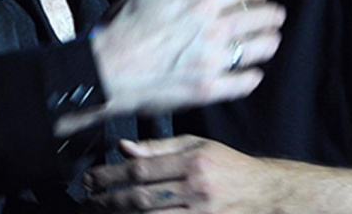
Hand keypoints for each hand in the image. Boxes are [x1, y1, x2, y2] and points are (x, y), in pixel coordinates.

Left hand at [86, 135, 279, 212]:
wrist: (265, 193)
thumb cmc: (229, 166)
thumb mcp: (198, 145)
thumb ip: (160, 147)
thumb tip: (124, 148)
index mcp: (194, 161)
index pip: (141, 168)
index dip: (110, 175)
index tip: (90, 179)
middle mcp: (197, 188)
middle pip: (140, 197)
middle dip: (107, 200)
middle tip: (86, 201)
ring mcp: (201, 213)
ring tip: (100, 212)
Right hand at [89, 0, 284, 116]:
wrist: (105, 71)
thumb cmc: (122, 26)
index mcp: (200, 3)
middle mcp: (212, 31)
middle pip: (257, 20)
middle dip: (271, 15)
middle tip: (278, 15)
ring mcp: (212, 62)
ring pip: (256, 50)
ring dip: (269, 43)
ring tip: (273, 40)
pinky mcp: (206, 89)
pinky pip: (242, 83)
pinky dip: (252, 77)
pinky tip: (255, 74)